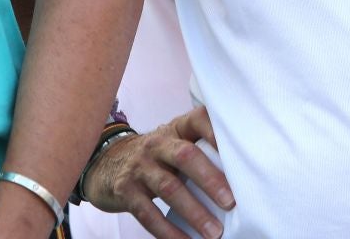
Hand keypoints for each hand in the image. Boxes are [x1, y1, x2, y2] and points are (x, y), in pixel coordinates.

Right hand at [80, 106, 233, 238]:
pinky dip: (168, 231)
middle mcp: (157, 144)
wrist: (106, 162)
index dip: (218, 133)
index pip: (199, 121)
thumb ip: (201, 148)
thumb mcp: (174, 142)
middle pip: (186, 157)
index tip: (239, 152)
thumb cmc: (155, 156)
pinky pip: (148, 213)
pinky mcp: (125, 191)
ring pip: (169, 188)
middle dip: (210, 180)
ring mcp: (139, 167)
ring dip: (194, 212)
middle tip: (230, 202)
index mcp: (176, 129)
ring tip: (214, 232)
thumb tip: (243, 172)